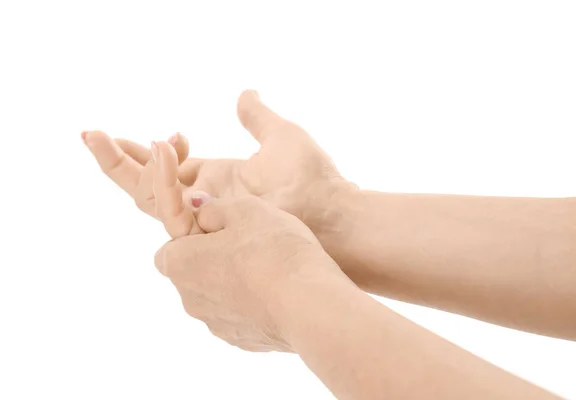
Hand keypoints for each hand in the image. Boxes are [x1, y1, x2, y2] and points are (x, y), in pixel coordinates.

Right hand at [83, 90, 356, 234]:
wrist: (332, 218)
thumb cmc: (315, 182)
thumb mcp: (282, 138)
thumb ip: (257, 118)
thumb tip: (244, 93)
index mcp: (220, 179)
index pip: (175, 168)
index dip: (158, 152)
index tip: (166, 132)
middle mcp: (205, 200)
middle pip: (151, 183)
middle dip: (121, 160)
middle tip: (90, 134)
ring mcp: (202, 215)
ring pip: (146, 193)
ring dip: (118, 165)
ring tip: (92, 136)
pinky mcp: (203, 225)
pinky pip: (162, 201)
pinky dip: (146, 175)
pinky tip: (133, 149)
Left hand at [153, 195, 346, 351]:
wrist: (309, 304)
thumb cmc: (274, 249)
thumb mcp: (245, 209)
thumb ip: (215, 208)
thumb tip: (200, 209)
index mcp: (180, 263)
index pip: (171, 245)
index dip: (194, 232)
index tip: (222, 225)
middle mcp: (189, 299)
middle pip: (193, 272)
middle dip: (212, 257)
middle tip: (249, 241)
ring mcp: (214, 324)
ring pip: (217, 294)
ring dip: (234, 280)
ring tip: (269, 265)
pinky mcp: (241, 340)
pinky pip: (240, 314)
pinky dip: (253, 302)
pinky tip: (279, 289)